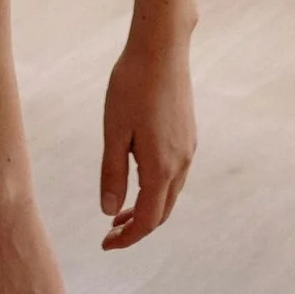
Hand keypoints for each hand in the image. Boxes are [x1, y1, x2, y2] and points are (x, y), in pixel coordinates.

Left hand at [100, 27, 196, 248]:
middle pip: (162, 212)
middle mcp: (181, 163)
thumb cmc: (132, 86)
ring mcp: (188, 149)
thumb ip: (112, 173)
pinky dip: (156, 188)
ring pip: (170, 193)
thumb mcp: (114, 132)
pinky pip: (175, 174)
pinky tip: (138, 177)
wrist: (162, 49)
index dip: (128, 238)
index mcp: (161, 167)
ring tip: (120, 209)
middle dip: (137, 227)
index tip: (106, 244)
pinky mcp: (188, 135)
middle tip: (110, 233)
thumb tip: (109, 211)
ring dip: (147, 208)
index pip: (148, 220)